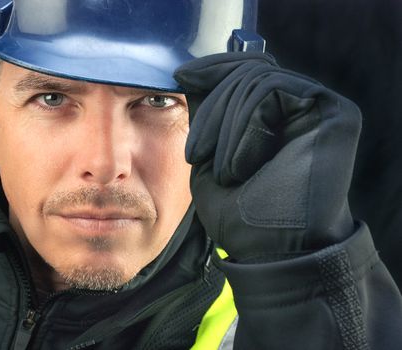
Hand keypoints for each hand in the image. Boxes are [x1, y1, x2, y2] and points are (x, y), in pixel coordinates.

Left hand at [174, 52, 360, 261]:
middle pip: (248, 72)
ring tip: (223, 170)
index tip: (180, 75)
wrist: (270, 252)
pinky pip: (273, 90)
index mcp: (277, 117)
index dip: (213, 69)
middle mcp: (301, 108)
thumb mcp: (210, 156)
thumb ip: (208, 115)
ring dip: (225, 125)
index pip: (246, 72)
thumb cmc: (239, 213)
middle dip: (212, 108)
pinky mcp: (334, 113)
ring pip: (257, 79)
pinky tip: (241, 165)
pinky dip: (245, 126)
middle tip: (197, 154)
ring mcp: (319, 109)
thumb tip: (190, 73)